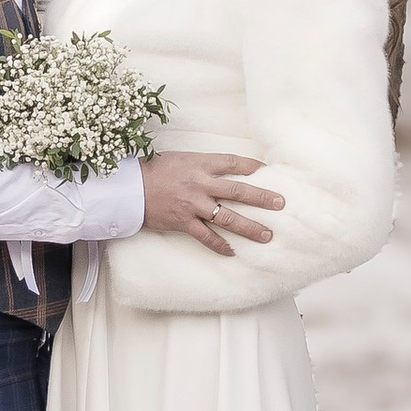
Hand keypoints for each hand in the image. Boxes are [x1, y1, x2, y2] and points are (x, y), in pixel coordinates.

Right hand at [140, 149, 283, 254]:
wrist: (129, 189)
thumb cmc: (154, 170)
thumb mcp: (182, 159)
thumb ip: (204, 165)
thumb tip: (225, 170)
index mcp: (200, 164)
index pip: (234, 163)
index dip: (253, 166)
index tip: (269, 170)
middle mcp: (200, 184)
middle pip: (238, 191)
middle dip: (262, 198)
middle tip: (281, 204)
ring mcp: (193, 205)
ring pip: (228, 217)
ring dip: (249, 227)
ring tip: (267, 235)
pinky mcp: (183, 222)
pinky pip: (206, 237)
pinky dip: (219, 245)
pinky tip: (232, 252)